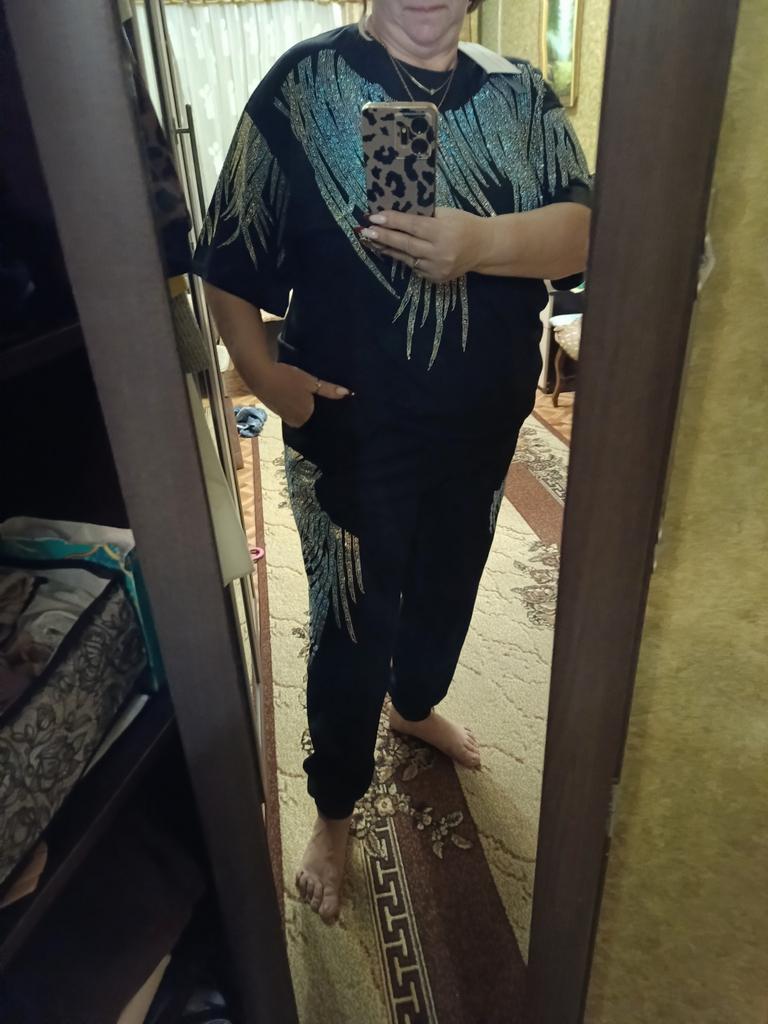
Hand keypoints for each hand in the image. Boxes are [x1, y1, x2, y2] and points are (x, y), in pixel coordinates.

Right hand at [257, 363, 351, 427]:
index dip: (327, 413)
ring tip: (311, 396)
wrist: (259, 374)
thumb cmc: (287, 378)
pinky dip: (296, 403)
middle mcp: (295, 422)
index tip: (338, 409)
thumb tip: (348, 394)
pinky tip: (298, 395)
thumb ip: (329, 390)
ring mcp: (284, 417)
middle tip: (325, 399)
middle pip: (311, 418)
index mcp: (305, 417)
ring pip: (301, 413)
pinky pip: (292, 409)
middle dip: (317, 410)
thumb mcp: (310, 382)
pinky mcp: (277, 410)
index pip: (321, 420)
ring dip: (305, 407)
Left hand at [361, 208, 485, 281]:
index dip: (392, 221)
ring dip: (387, 248)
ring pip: (406, 258)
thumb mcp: (446, 214)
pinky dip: (402, 257)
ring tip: (371, 241)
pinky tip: (390, 250)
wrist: (483, 248)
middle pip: (405, 244)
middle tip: (365, 231)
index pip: (412, 226)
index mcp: (442, 232)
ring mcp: (436, 269)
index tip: (374, 217)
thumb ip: (423, 216)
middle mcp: (439, 253)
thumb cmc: (463, 224)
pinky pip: (414, 266)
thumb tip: (395, 214)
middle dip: (383, 237)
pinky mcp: (435, 278)